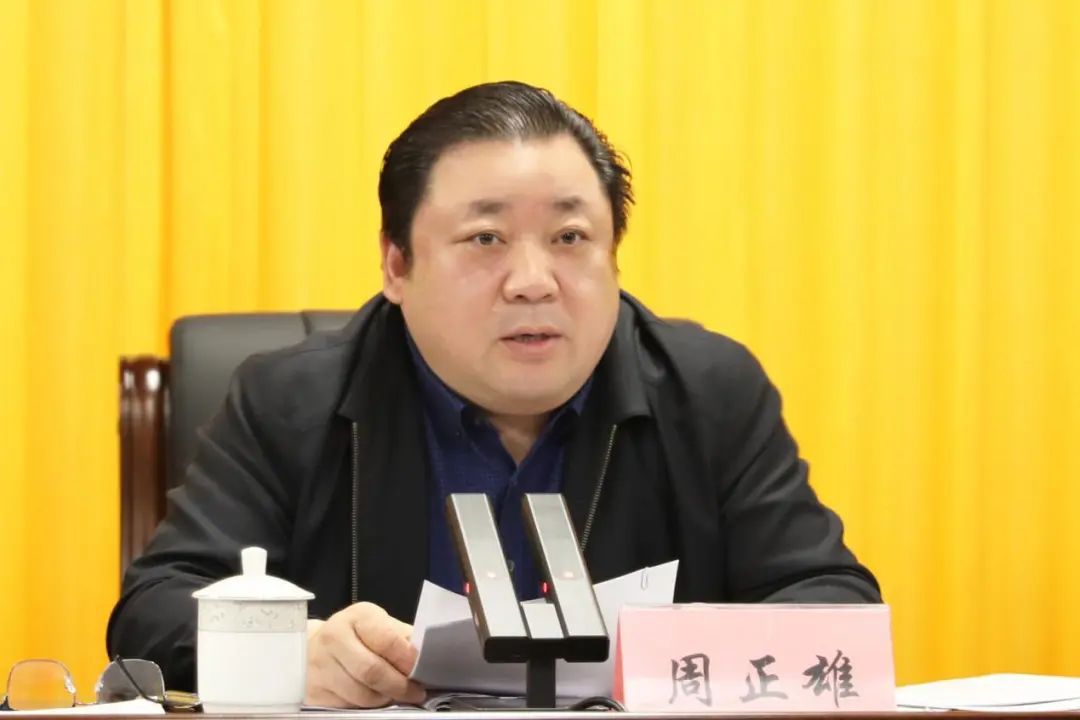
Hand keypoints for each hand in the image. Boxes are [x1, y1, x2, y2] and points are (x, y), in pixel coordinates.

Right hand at [305, 602, 424, 707]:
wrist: (315, 646)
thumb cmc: (357, 635)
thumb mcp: (381, 626)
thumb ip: (403, 639)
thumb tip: (429, 657)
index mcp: (357, 617)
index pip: (387, 640)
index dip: (407, 659)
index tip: (421, 670)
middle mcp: (334, 638)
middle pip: (372, 671)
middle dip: (399, 686)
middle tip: (415, 692)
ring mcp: (320, 666)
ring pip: (361, 694)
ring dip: (384, 699)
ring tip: (395, 695)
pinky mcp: (314, 691)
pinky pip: (347, 706)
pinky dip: (367, 707)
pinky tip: (374, 698)